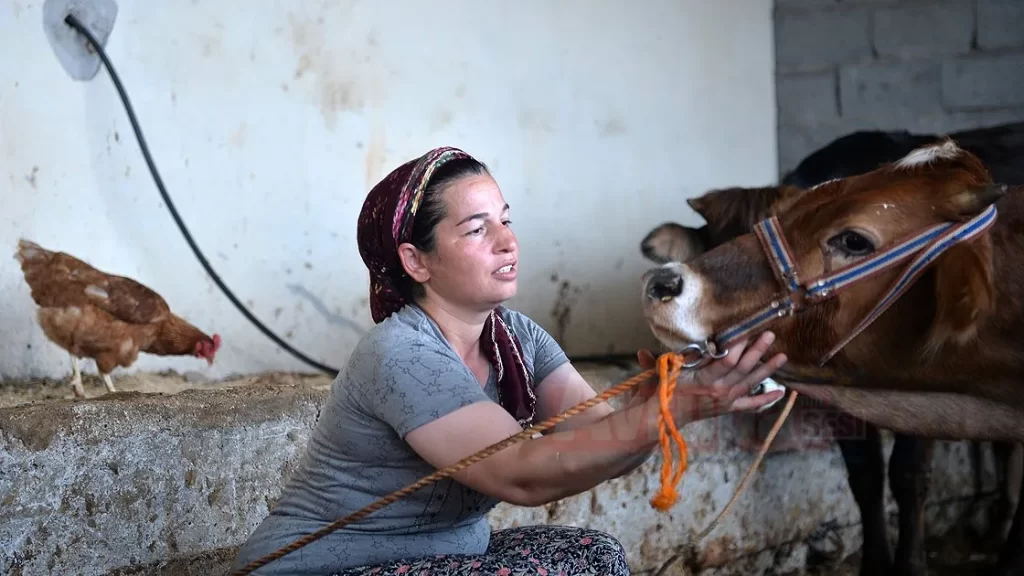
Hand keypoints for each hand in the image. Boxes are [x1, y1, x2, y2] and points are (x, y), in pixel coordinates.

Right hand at [636, 331, 786, 422]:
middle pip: (743, 368)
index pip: (725, 361)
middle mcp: (718, 392)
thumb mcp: (659, 375)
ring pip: (750, 382)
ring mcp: (726, 401)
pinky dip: (766, 399)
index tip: (746, 331)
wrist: (665, 420)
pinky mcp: (728, 408)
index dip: (737, 346)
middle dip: (757, 351)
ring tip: (783, 356)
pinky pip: (750, 404)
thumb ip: (653, 363)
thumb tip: (642, 352)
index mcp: (703, 382)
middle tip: (770, 334)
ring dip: (767, 369)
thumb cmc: (662, 394)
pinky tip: (782, 391)